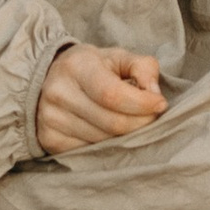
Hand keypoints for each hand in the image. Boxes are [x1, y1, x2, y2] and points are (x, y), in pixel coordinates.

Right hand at [35, 43, 166, 156]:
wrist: (49, 78)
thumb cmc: (92, 67)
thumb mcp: (118, 57)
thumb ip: (142, 67)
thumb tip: (154, 94)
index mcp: (76, 66)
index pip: (112, 94)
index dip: (141, 104)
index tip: (160, 104)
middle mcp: (59, 93)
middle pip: (111, 123)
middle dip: (141, 123)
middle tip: (151, 116)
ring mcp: (51, 119)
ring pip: (103, 141)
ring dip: (125, 136)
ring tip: (129, 121)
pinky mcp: (49, 140)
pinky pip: (89, 152)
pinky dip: (107, 145)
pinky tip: (108, 131)